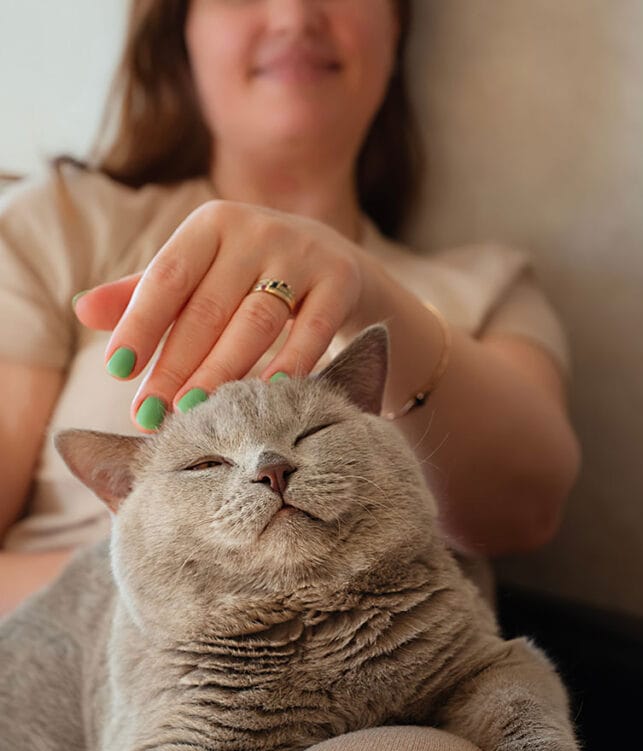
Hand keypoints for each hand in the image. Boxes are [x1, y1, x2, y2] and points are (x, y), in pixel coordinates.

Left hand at [73, 201, 363, 430]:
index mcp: (212, 224)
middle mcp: (257, 230)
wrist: (334, 261)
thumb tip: (82, 309)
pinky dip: (291, 363)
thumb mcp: (197, 275)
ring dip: (221, 370)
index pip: (167, 278)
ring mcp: (303, 253)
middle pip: (208, 307)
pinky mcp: (340, 280)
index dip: (140, 325)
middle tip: (149, 414)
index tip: (118, 372)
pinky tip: (265, 395)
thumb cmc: (247, 275)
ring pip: (256, 321)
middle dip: (175, 365)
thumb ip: (143, 294)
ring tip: (192, 412)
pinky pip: (312, 329)